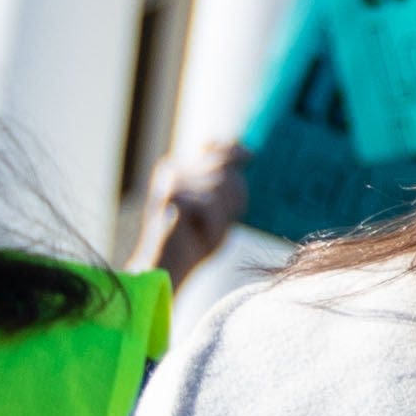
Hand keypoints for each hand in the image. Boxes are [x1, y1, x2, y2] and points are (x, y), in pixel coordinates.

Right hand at [128, 138, 246, 286]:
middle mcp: (173, 170)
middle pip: (223, 167)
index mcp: (178, 169)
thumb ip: (227, 183)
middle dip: (235, 193)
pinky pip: (211, 205)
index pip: (214, 148)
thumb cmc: (193, 242)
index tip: (250, 157)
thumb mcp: (216, 209)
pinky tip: (199, 236)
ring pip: (220, 186)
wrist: (166, 268)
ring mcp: (171, 182)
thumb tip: (248, 154)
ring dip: (223, 215)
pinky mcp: (172, 197)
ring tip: (207, 232)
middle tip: (230, 217)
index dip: (235, 151)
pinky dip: (213, 225)